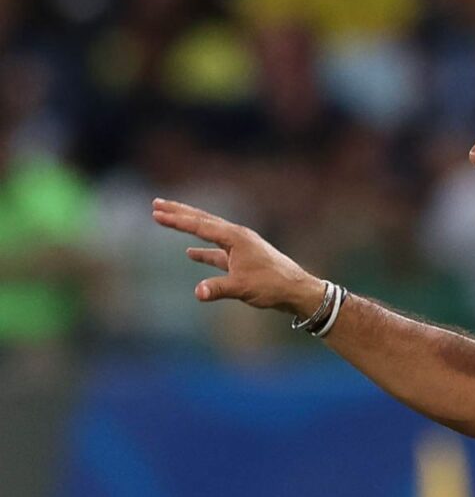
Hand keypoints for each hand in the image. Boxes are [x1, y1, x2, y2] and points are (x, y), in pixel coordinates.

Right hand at [152, 198, 323, 315]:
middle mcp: (237, 237)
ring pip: (209, 233)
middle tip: (156, 203)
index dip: (177, 220)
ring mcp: (241, 247)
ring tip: (170, 220)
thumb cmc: (272, 286)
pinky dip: (203, 251)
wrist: (296, 290)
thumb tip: (198, 293)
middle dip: (179, 213)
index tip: (156, 213)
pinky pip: (217, 252)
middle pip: (203, 221)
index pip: (200, 225)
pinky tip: (190, 253)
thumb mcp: (243, 288)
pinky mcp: (243, 259)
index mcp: (236, 237)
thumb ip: (218, 289)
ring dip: (189, 227)